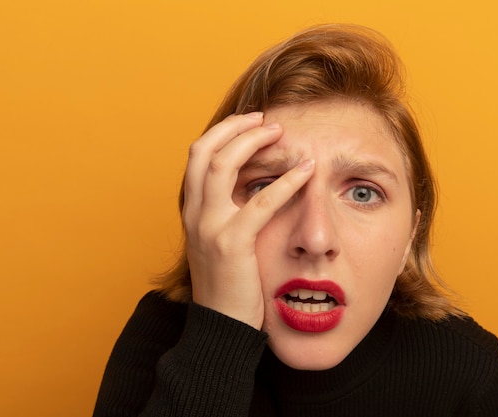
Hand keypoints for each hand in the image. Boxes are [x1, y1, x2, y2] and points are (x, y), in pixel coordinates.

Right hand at [183, 112, 314, 328]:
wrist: (220, 326)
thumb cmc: (228, 284)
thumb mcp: (219, 242)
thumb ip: (228, 213)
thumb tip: (252, 188)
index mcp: (192, 210)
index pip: (198, 155)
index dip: (223, 132)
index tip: (250, 123)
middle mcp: (194, 213)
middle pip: (204, 149)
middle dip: (235, 127)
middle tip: (266, 119)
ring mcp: (209, 227)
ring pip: (223, 164)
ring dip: (253, 141)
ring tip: (280, 132)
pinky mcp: (231, 243)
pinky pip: (260, 203)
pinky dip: (285, 182)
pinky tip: (306, 172)